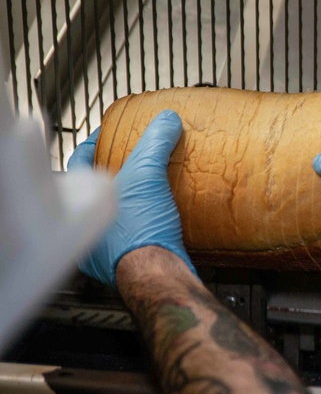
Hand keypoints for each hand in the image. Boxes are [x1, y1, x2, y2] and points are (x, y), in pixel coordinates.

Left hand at [67, 110, 194, 286]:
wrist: (157, 273)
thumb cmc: (139, 231)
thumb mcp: (148, 175)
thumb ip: (155, 143)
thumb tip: (167, 120)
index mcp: (82, 202)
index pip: (79, 163)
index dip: (92, 144)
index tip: (107, 135)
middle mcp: (88, 227)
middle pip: (96, 191)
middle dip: (114, 175)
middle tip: (132, 162)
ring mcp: (106, 248)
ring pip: (114, 216)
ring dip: (130, 202)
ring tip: (151, 188)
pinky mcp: (130, 261)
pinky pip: (134, 235)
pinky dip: (144, 224)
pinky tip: (162, 217)